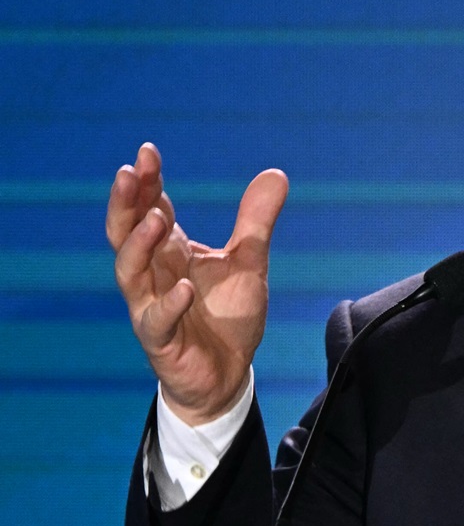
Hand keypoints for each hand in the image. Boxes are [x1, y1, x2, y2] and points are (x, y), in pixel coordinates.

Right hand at [107, 143, 287, 424]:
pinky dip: (169, 304)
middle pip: (126, 234)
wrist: (228, 373)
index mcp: (171, 252)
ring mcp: (152, 308)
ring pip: (130, 274)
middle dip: (126, 204)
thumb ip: (256, 220)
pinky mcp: (162, 341)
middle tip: (129, 173)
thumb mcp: (250, 261)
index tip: (147, 152)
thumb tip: (276, 173)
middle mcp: (154, 275)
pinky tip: (183, 288)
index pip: (152, 210)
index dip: (147, 183)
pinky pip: (157, 321)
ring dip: (139, 246)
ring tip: (156, 220)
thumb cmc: (226, 314)